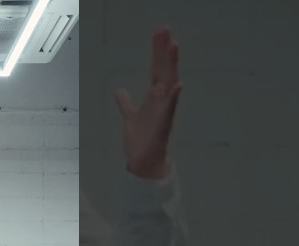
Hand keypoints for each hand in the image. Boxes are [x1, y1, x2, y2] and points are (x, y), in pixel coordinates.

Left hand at [115, 27, 181, 179]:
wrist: (144, 162)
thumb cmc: (140, 140)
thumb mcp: (129, 117)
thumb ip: (125, 103)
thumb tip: (120, 90)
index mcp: (153, 97)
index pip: (156, 68)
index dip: (157, 51)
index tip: (159, 33)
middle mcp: (161, 100)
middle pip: (163, 69)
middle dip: (164, 50)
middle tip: (165, 29)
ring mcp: (164, 110)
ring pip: (169, 83)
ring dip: (171, 65)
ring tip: (174, 45)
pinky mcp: (163, 123)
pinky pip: (170, 107)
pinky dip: (174, 96)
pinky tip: (178, 84)